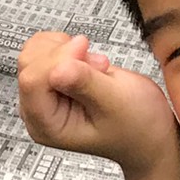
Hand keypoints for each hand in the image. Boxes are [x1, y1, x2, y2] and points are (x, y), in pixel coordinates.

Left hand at [16, 30, 179, 176]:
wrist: (150, 132)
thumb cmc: (137, 126)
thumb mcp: (117, 103)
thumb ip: (86, 84)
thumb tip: (57, 68)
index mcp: (47, 125)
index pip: (32, 80)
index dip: (58, 59)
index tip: (86, 53)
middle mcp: (38, 110)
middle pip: (30, 63)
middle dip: (65, 54)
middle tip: (97, 66)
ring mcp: (44, 95)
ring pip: (36, 51)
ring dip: (68, 49)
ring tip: (95, 67)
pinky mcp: (51, 80)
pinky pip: (46, 49)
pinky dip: (69, 47)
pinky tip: (89, 63)